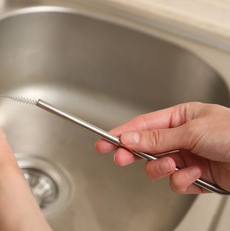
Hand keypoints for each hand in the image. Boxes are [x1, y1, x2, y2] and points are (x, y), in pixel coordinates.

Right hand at [95, 102, 229, 193]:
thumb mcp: (192, 131)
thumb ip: (157, 138)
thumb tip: (129, 138)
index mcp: (180, 118)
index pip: (143, 125)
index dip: (121, 132)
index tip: (104, 140)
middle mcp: (181, 137)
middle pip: (146, 146)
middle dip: (133, 153)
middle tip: (119, 158)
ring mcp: (187, 157)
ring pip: (158, 167)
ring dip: (162, 169)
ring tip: (173, 166)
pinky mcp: (195, 176)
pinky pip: (176, 182)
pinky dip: (183, 180)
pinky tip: (196, 174)